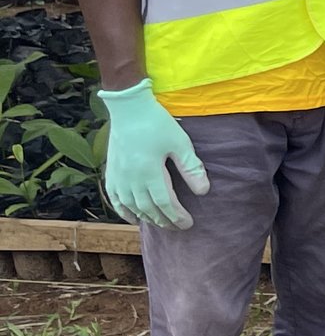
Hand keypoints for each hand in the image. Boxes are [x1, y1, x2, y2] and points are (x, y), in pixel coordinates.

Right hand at [98, 79, 209, 230]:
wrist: (128, 108)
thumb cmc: (157, 123)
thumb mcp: (180, 143)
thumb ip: (191, 168)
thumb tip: (203, 191)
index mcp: (149, 172)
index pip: (164, 204)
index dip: (176, 216)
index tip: (188, 224)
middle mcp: (131, 178)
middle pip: (148, 209)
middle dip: (164, 220)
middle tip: (178, 227)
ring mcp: (118, 176)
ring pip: (131, 206)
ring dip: (146, 218)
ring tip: (161, 223)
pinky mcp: (110, 172)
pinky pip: (114, 198)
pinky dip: (123, 211)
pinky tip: (133, 218)